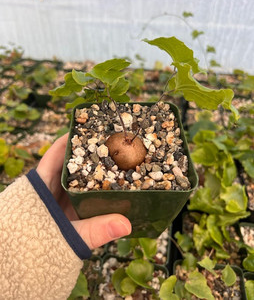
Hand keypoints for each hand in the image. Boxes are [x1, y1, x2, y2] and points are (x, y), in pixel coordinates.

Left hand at [36, 134, 131, 248]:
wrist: (34, 269)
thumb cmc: (43, 250)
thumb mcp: (71, 236)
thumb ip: (96, 230)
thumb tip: (126, 224)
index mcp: (44, 186)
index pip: (56, 153)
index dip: (72, 138)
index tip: (90, 127)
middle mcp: (52, 187)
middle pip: (71, 160)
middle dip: (89, 150)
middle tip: (111, 141)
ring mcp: (62, 196)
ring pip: (79, 174)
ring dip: (94, 166)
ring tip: (116, 156)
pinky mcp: (71, 206)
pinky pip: (85, 189)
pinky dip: (97, 183)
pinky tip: (113, 181)